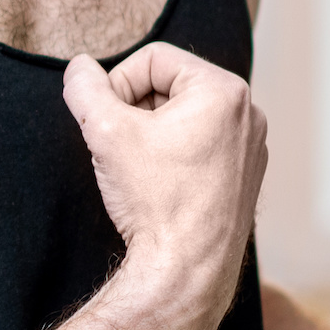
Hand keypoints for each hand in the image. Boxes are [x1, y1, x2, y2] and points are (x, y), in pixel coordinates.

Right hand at [62, 44, 267, 329]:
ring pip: (184, 117)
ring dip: (152, 134)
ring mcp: (250, 147)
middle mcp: (247, 114)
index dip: (117, 85)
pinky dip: (173, 157)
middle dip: (136, 111)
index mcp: (224, 91)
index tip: (108, 123)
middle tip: (120, 148)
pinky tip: (160, 188)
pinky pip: (200, 147)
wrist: (186, 271)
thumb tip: (80, 69)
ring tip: (139, 170)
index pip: (153, 58)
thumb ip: (85, 88)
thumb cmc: (156, 202)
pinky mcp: (244, 176)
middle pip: (170, 86)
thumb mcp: (105, 132)